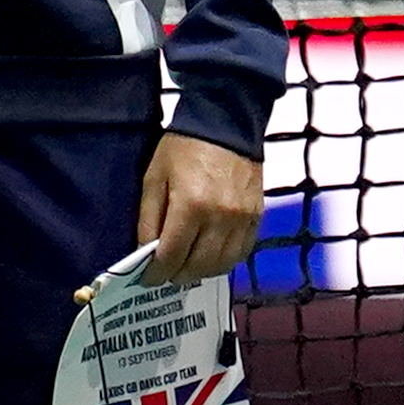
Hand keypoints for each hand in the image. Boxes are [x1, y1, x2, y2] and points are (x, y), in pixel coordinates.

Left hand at [135, 131, 263, 285]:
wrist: (226, 126)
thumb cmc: (183, 149)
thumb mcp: (154, 178)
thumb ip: (149, 218)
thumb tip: (145, 251)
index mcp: (191, 207)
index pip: (172, 255)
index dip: (157, 273)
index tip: (147, 278)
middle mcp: (221, 218)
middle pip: (198, 265)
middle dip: (177, 275)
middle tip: (164, 275)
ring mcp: (243, 219)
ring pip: (223, 264)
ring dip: (201, 272)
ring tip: (185, 268)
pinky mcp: (258, 217)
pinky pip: (242, 252)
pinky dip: (224, 261)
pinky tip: (209, 257)